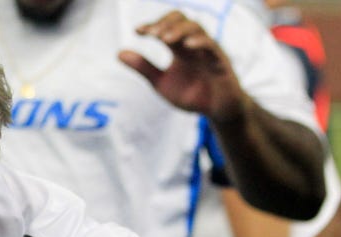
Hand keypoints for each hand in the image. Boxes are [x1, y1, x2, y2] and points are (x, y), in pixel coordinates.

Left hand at [119, 11, 246, 121]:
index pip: (167, 27)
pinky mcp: (221, 62)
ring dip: (180, 31)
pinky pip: (212, 47)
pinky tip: (186, 45)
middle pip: (182, 21)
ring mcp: (208, 51)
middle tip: (151, 33)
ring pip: (197, 29)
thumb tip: (119, 53)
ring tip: (164, 38)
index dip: (153, 25)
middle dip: (166, 24)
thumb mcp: (161, 82)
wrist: (216, 111)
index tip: (138, 31)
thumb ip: (143, 68)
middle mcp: (194, 44)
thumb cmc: (192, 94)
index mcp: (180, 47)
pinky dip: (200, 43)